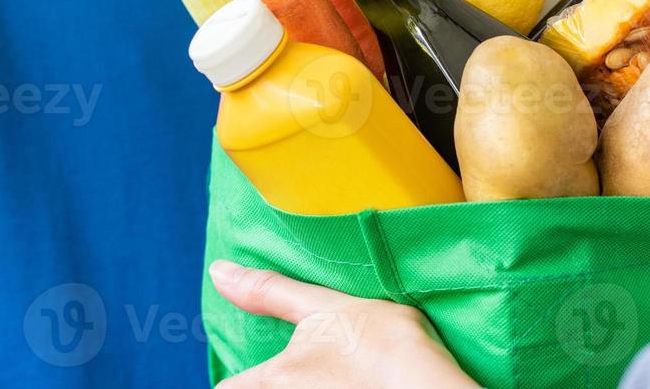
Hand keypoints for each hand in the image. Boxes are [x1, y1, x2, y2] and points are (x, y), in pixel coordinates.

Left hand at [209, 260, 477, 388]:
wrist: (431, 385)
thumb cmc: (381, 342)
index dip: (238, 380)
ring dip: (307, 385)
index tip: (259, 371)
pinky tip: (354, 383)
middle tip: (310, 366)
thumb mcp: (325, 306)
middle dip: (277, 382)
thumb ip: (270, 292)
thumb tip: (218, 271)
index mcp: (275, 379)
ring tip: (336, 375)